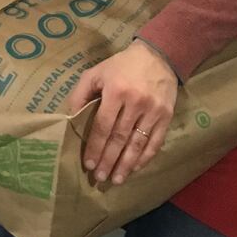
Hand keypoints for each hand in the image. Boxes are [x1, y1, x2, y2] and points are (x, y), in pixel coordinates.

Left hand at [66, 41, 177, 185]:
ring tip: (116, 179)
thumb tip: (70, 117)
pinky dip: (145, 158)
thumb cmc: (121, 66)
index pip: (103, 125)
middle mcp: (135, 103)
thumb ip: (81, 93)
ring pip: (138, 144)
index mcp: (115, 91)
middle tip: (100, 178)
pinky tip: (135, 168)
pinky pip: (155, 142)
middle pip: (120, 138)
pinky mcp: (166, 117)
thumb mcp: (96, 72)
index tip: (89, 164)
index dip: (95, 147)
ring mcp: (153, 111)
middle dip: (108, 160)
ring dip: (126, 164)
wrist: (158, 57)